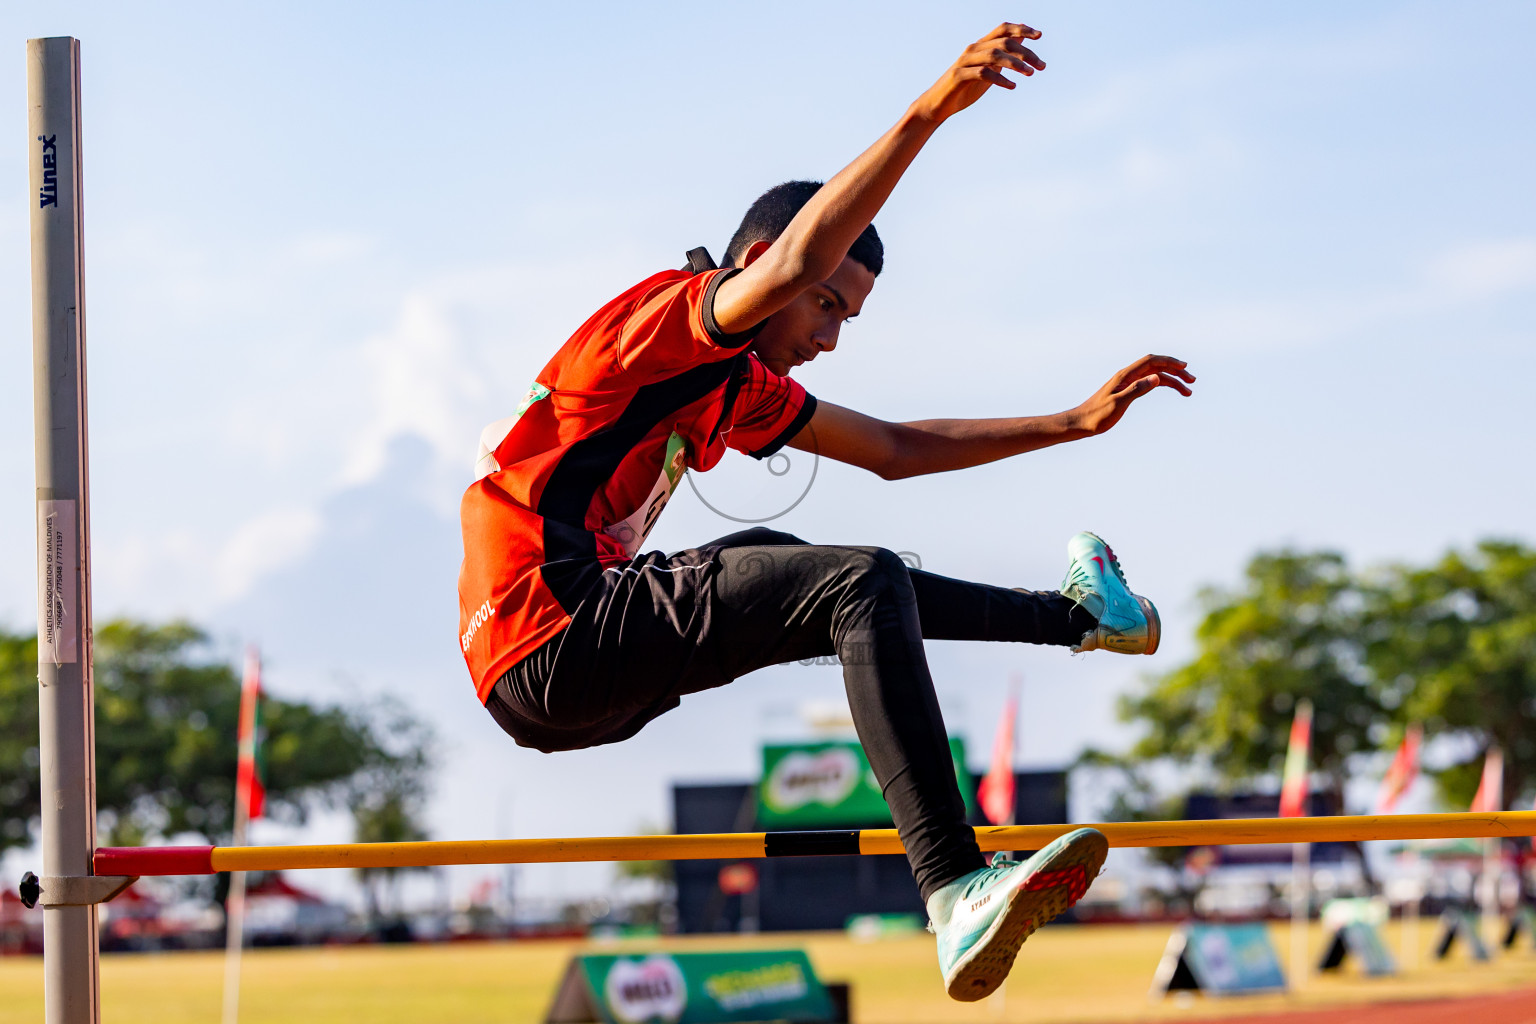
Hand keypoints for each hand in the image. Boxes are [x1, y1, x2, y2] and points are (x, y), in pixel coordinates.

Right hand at [911, 23, 1045, 123]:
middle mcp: (973, 50)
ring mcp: (965, 62)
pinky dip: (999, 79)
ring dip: (1015, 64)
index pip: (1003, 29)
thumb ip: (1001, 58)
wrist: (938, 105)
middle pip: (1004, 43)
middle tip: (1041, 66)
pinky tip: (1012, 86)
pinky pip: (982, 73)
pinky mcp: (959, 76)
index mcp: (980, 46)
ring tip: (1030, 74)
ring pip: (994, 55)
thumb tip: (1020, 44)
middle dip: (1026, 53)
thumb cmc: (964, 88)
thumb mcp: (987, 71)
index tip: (1039, 36)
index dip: (1022, 29)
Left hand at [1070, 355, 1195, 435]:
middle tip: (1192, 380)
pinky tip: (1170, 390)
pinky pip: (1148, 383)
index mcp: (1125, 376)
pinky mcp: (1127, 391)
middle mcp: (1127, 376)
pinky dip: (1161, 385)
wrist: (1081, 423)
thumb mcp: (1118, 404)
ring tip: (1188, 390)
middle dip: (1175, 370)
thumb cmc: (1097, 415)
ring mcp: (1128, 383)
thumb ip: (1136, 390)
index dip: (1169, 361)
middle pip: (1156, 366)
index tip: (1184, 367)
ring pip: (1154, 375)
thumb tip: (1156, 378)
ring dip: (1172, 380)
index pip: (1151, 361)